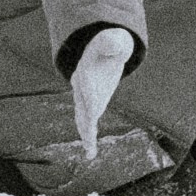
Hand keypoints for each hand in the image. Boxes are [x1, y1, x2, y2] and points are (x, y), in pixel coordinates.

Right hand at [71, 27, 135, 158]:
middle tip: (90, 134)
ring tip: (91, 152)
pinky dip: (89, 137)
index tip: (94, 112)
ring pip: (83, 119)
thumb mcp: (112, 41)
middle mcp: (81, 88)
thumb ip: (112, 43)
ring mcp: (84, 98)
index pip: (87, 87)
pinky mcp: (91, 105)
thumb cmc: (108, 46)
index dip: (90, 99)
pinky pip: (88, 123)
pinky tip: (91, 153)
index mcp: (85, 73)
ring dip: (86, 134)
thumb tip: (115, 43)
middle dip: (85, 121)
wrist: (99, 52)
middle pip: (82, 106)